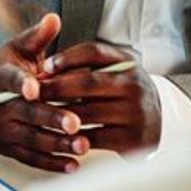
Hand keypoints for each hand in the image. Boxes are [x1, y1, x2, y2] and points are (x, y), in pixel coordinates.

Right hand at [0, 14, 89, 173]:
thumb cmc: (6, 73)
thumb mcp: (16, 50)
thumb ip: (37, 37)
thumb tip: (54, 18)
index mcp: (0, 78)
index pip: (9, 80)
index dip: (21, 84)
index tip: (35, 88)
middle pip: (25, 113)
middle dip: (51, 118)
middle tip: (75, 123)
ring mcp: (3, 130)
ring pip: (31, 138)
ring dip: (57, 143)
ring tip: (83, 145)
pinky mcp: (8, 148)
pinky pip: (30, 158)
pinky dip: (51, 163)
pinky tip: (73, 165)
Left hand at [39, 41, 160, 152]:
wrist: (157, 124)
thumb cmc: (121, 93)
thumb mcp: (112, 71)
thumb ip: (83, 66)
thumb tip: (44, 71)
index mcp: (128, 63)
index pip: (94, 51)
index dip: (67, 57)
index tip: (44, 66)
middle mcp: (135, 85)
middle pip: (88, 82)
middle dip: (56, 87)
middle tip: (33, 93)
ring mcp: (136, 112)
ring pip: (87, 111)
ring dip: (59, 113)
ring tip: (38, 113)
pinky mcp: (133, 138)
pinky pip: (94, 137)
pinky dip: (72, 136)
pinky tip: (56, 134)